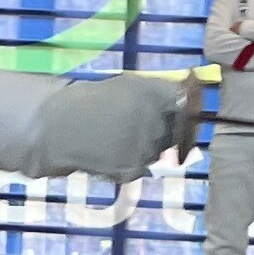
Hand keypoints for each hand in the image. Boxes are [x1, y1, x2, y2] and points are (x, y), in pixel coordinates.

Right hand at [30, 70, 197, 179]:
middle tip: (138, 124)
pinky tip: (112, 149)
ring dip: (149, 144)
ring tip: (120, 135)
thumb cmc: (95, 100)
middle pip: (177, 130)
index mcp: (154, 95)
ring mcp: (145, 148)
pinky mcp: (134, 169)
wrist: (60, 127)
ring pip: (160, 150)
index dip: (189, 107)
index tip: (186, 109)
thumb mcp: (129, 84)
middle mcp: (155, 121)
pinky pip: (143, 165)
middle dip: (167, 128)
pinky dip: (132, 159)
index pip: (187, 103)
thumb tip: (193, 89)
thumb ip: (161, 89)